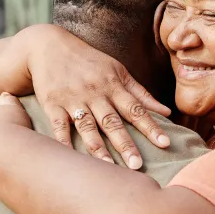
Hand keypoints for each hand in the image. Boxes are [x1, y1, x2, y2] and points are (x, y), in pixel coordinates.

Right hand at [25, 25, 172, 167]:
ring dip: (98, 148)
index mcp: (114, 86)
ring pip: (88, 127)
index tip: (165, 143)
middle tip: (137, 166)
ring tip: (109, 167)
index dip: (151, 127)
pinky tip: (71, 157)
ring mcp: (73, 100)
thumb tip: (167, 112)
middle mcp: (95, 94)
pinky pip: (59, 126)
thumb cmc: (89, 62)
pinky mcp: (52, 105)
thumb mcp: (117, 71)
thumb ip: (141, 94)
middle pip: (112, 122)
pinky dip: (64, 141)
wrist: (48, 46)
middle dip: (126, 144)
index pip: (136, 109)